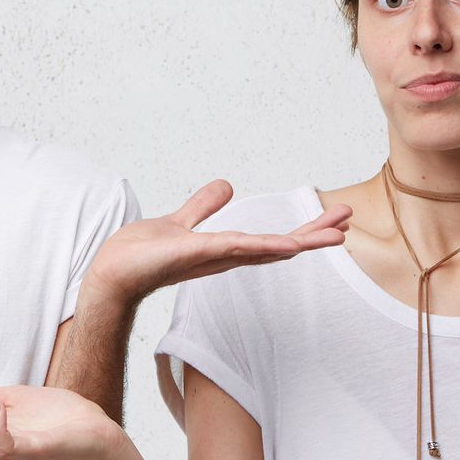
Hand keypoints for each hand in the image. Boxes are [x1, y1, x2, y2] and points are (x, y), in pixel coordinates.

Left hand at [80, 179, 350, 305]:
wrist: (111, 273)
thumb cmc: (141, 256)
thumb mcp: (180, 221)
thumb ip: (202, 206)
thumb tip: (228, 186)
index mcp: (224, 250)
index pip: (271, 241)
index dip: (302, 232)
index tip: (333, 221)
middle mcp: (224, 257)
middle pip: (277, 248)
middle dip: (312, 236)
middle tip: (348, 225)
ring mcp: (213, 257)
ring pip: (265, 249)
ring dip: (300, 242)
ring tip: (335, 236)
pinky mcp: (195, 253)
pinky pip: (235, 248)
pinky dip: (263, 247)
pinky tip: (288, 246)